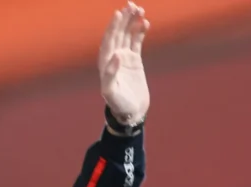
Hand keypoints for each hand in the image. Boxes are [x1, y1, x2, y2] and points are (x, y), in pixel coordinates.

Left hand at [99, 2, 150, 123]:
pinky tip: (145, 22)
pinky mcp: (134, 60)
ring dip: (131, 23)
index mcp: (105, 64)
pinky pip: (136, 42)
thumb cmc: (119, 105)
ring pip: (127, 35)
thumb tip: (115, 55)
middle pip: (117, 34)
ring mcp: (124, 58)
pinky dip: (139, 32)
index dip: (112, 27)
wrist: (131, 112)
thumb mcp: (111, 92)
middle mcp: (113, 58)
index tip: (118, 14)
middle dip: (123, 20)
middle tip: (131, 5)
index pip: (108, 41)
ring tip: (140, 9)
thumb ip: (110, 75)